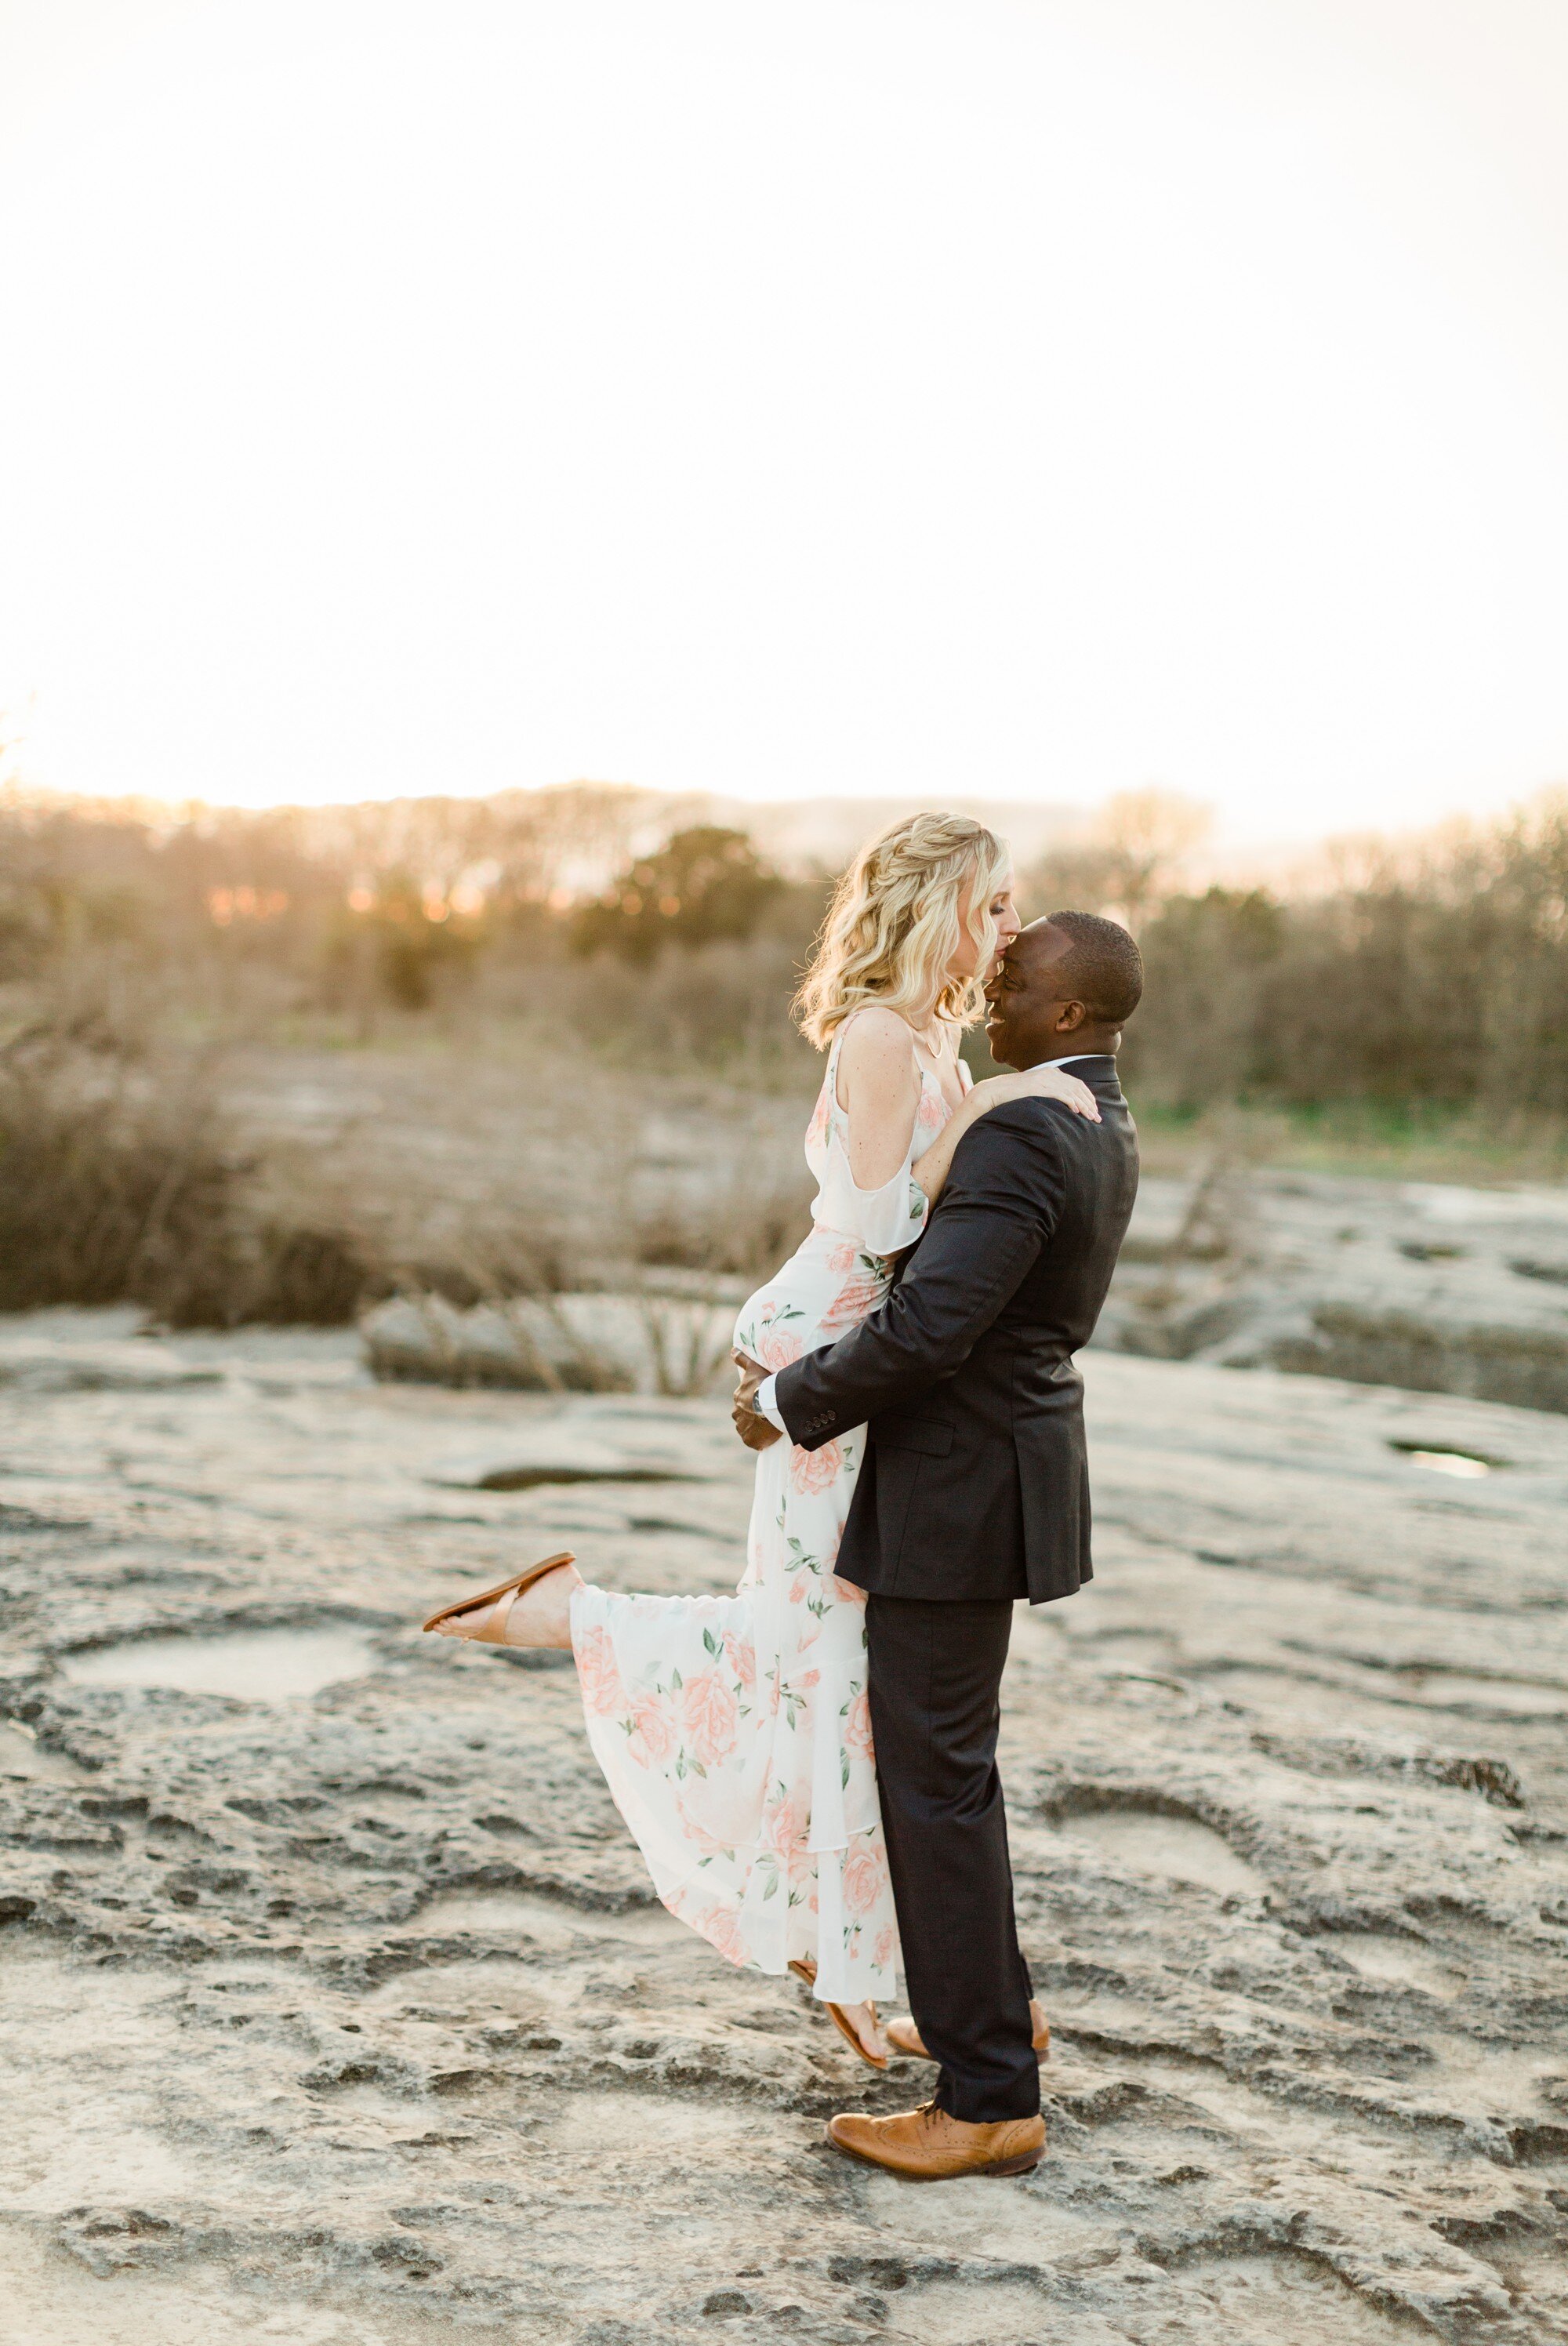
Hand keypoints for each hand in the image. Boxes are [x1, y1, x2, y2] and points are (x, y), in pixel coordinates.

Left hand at [731, 1348, 782, 1450]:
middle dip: (753, 1415)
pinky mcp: (749, 1440)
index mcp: (738, 1398)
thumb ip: (742, 1359)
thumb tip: (732, 1349)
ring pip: (748, 1428)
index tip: (763, 1401)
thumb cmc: (763, 1385)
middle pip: (745, 1415)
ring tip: (769, 1425)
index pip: (744, 1400)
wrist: (772, 1404)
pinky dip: (758, 1439)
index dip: (754, 1401)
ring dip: (756, 1427)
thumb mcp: (753, 1368)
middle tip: (768, 1413)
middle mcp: (736, 1414)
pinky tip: (767, 1436)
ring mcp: (742, 1428)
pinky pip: (753, 1440)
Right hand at [971, 1064, 1099, 1121]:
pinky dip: (1072, 1102)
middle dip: (1090, 1103)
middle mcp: (1050, 1073)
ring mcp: (1044, 1079)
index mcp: (1050, 1072)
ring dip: (1084, 1106)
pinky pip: (1061, 1094)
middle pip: (1077, 1087)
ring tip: (1091, 1117)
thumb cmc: (1012, 1095)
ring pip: (1072, 1092)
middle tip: (1097, 1117)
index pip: (1076, 1083)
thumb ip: (1047, 1091)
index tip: (1094, 1109)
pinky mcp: (1039, 1087)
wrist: (994, 1091)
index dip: (1087, 1096)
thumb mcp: (1034, 1089)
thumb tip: (1060, 1103)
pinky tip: (1078, 1111)